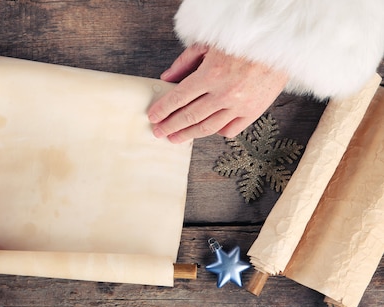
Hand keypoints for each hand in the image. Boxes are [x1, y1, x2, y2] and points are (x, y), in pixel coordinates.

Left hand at [148, 44, 288, 142]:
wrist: (281, 44)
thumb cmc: (244, 41)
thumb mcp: (209, 44)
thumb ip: (185, 62)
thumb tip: (166, 78)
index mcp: (211, 74)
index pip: (178, 98)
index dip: (162, 110)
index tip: (153, 117)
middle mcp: (224, 94)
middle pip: (189, 117)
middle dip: (170, 126)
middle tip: (159, 132)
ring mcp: (240, 105)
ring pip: (207, 128)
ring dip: (188, 134)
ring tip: (175, 138)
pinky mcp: (254, 112)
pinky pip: (230, 130)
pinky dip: (216, 132)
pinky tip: (206, 130)